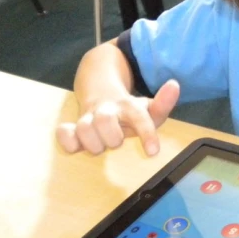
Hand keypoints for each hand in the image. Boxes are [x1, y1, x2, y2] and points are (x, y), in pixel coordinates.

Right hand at [56, 79, 179, 156]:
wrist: (100, 92)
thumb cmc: (129, 111)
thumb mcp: (148, 108)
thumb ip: (163, 103)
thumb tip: (174, 85)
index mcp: (128, 105)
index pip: (138, 117)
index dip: (146, 133)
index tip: (153, 152)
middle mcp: (106, 109)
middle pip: (105, 121)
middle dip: (113, 137)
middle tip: (117, 140)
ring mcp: (87, 116)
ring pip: (84, 128)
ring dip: (93, 143)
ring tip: (101, 145)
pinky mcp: (72, 125)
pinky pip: (63, 132)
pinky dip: (68, 140)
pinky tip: (77, 145)